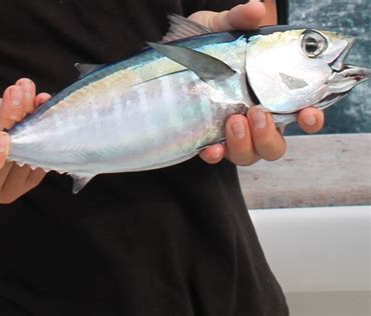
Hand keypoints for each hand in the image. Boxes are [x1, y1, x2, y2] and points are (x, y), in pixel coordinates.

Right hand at [0, 79, 50, 211]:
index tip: (2, 136)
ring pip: (26, 156)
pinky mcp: (32, 181)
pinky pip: (42, 157)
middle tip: (17, 95)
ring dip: (31, 120)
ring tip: (27, 93)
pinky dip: (44, 128)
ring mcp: (12, 190)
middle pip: (6, 163)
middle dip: (13, 124)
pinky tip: (41, 105)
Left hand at [189, 1, 324, 165]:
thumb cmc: (210, 43)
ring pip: (248, 155)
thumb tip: (255, 9)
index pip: (301, 114)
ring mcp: (232, 132)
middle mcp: (255, 120)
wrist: (175, 53)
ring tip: (233, 121)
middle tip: (257, 112)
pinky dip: (215, 155)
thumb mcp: (224, 27)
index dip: (311, 119)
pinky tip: (211, 148)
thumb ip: (240, 20)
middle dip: (269, 136)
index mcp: (271, 96)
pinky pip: (216, 155)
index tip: (308, 114)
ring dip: (244, 145)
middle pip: (274, 146)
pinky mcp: (208, 137)